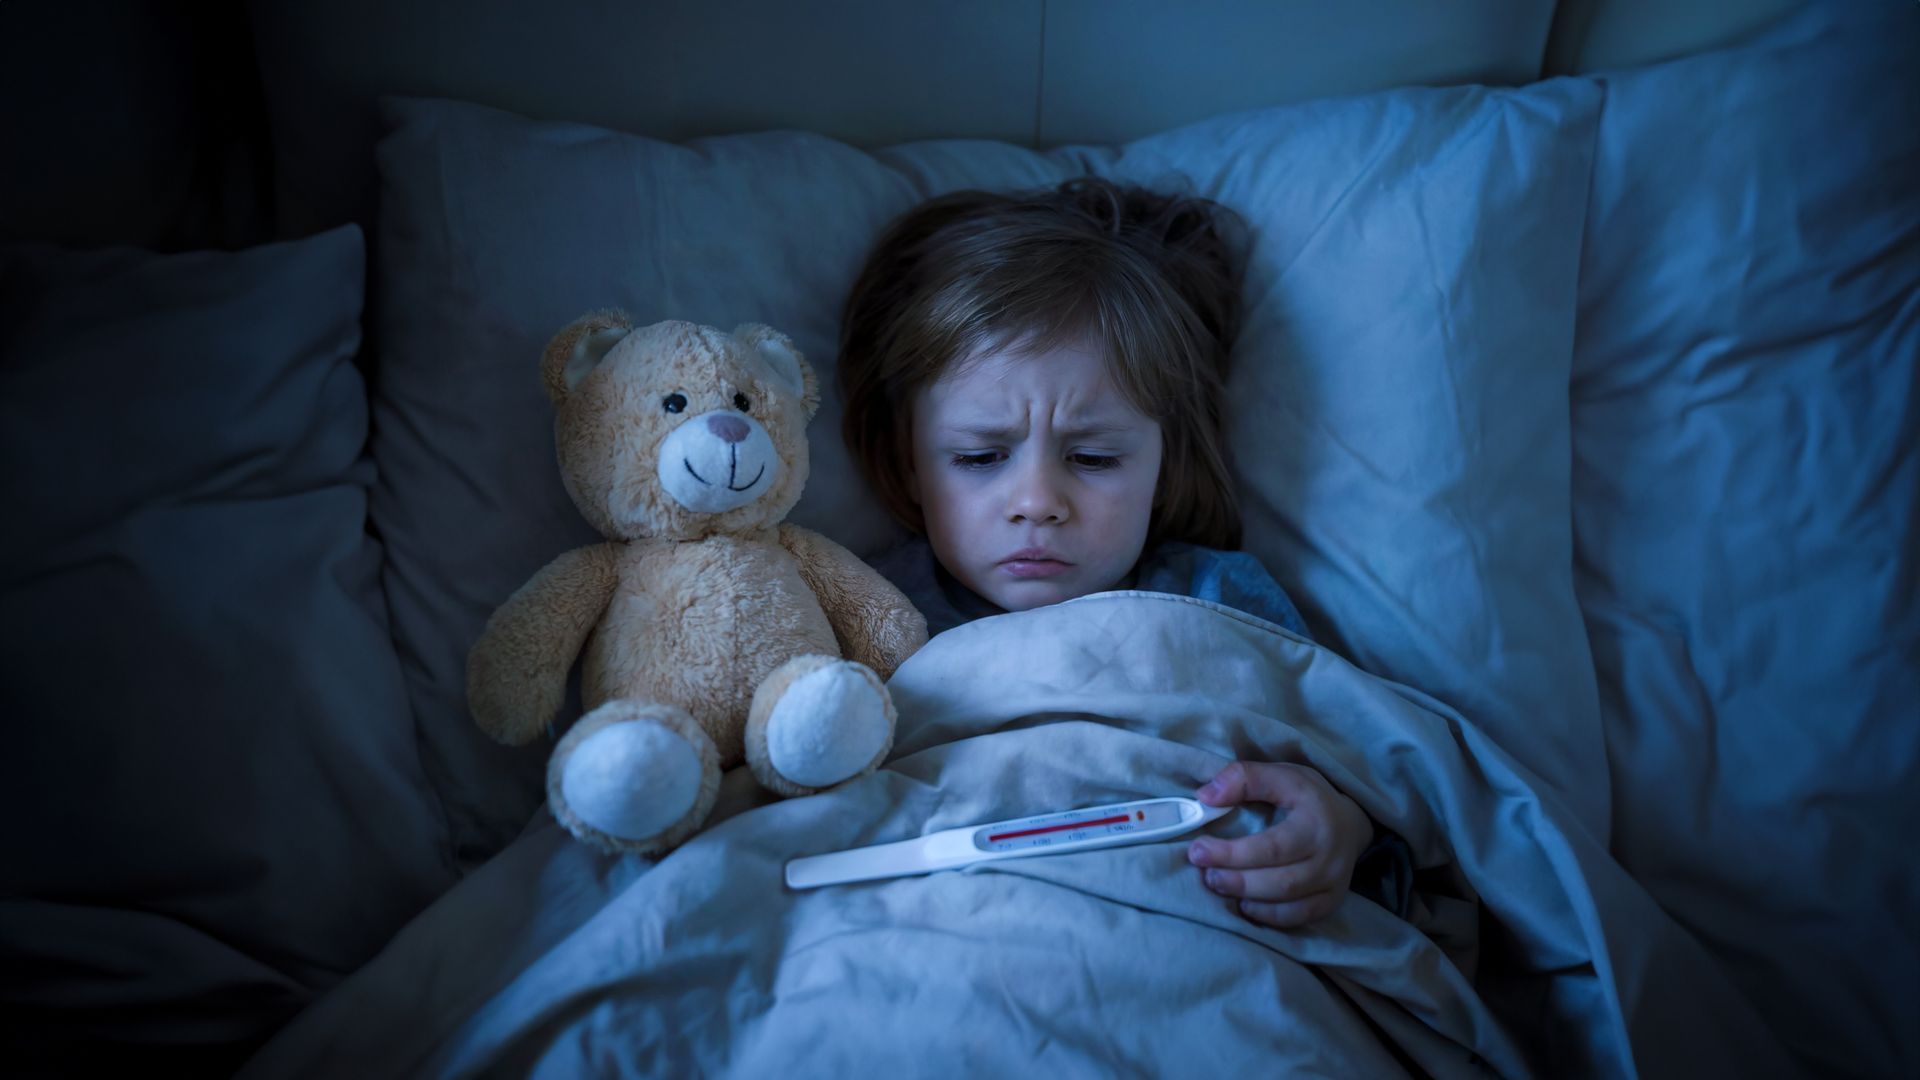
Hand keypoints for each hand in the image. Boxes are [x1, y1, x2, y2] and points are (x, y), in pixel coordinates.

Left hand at [1186, 760, 1372, 927]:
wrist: (1350, 823)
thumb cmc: (1308, 798)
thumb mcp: (1282, 774)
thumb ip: (1245, 778)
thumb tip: (1205, 796)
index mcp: (1316, 822)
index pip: (1271, 846)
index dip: (1232, 853)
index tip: (1199, 850)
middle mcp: (1329, 857)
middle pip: (1280, 880)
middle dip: (1236, 880)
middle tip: (1205, 874)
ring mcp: (1333, 883)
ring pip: (1288, 902)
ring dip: (1247, 897)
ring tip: (1218, 885)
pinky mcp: (1331, 901)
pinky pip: (1298, 917)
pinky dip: (1268, 915)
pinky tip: (1244, 904)